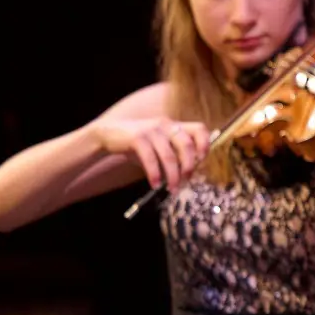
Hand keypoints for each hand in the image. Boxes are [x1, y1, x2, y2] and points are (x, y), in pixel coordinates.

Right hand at [91, 117, 208, 189]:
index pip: (199, 129)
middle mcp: (166, 125)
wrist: (109, 135)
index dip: (205, 144)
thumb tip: (187, 177)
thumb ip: (173, 156)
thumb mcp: (159, 146)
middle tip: (186, 181)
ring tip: (172, 189)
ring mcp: (152, 130)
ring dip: (173, 176)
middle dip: (189, 166)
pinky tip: (155, 184)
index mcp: (174, 126)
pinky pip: (150, 159)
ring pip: (169, 156)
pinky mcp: (137, 137)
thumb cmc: (139, 144)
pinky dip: (155, 174)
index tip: (202, 161)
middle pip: (187, 145)